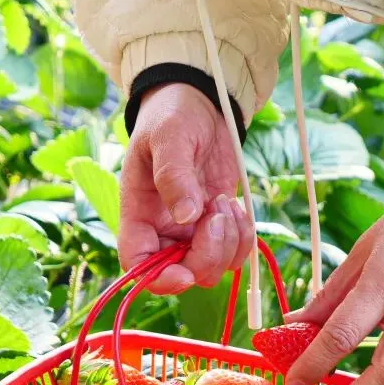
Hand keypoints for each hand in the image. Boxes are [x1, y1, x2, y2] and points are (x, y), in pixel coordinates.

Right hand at [119, 83, 253, 292]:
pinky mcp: (219, 228)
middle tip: (218, 211)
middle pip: (185, 273)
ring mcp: (193, 234)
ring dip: (230, 242)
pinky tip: (237, 207)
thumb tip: (186, 216)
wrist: (200, 105)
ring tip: (224, 201)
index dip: (160, 280)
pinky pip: (236, 253)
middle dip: (209, 253)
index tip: (186, 271)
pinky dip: (244, 237)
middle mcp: (164, 232)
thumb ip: (174, 175)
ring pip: (214, 269)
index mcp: (139, 216)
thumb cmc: (172, 116)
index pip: (139, 266)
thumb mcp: (168, 136)